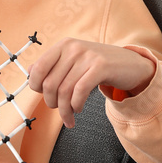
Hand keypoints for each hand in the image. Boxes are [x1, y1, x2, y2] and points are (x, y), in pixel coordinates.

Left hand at [28, 39, 155, 128]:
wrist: (131, 64)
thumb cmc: (99, 66)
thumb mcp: (74, 61)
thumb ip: (53, 66)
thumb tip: (30, 73)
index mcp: (63, 45)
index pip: (38, 68)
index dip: (36, 87)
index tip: (43, 96)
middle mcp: (73, 48)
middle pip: (50, 84)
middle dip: (52, 103)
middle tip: (59, 110)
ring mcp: (87, 56)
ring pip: (64, 91)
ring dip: (65, 110)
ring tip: (69, 117)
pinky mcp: (101, 66)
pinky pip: (80, 91)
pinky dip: (76, 105)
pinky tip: (79, 109)